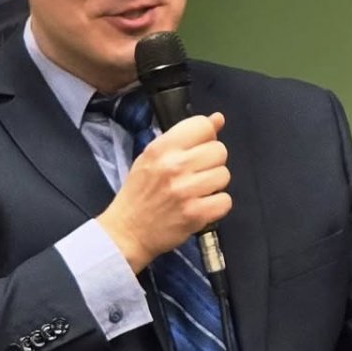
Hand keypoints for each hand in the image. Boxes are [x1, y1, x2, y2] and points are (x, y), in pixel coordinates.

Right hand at [98, 112, 231, 271]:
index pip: (203, 126)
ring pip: (224, 175)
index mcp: (161, 148)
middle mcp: (174, 166)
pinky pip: (225, 201)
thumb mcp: (153, 157)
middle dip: (211, 163)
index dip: (205, 137)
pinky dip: (216, 205)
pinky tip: (200, 206)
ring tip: (196, 192)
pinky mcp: (195, 214)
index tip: (196, 150)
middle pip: (219, 151)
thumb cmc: (139, 192)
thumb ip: (184, 137)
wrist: (127, 231)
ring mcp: (185, 191)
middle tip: (195, 175)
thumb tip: (218, 119)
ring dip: (214, 185)